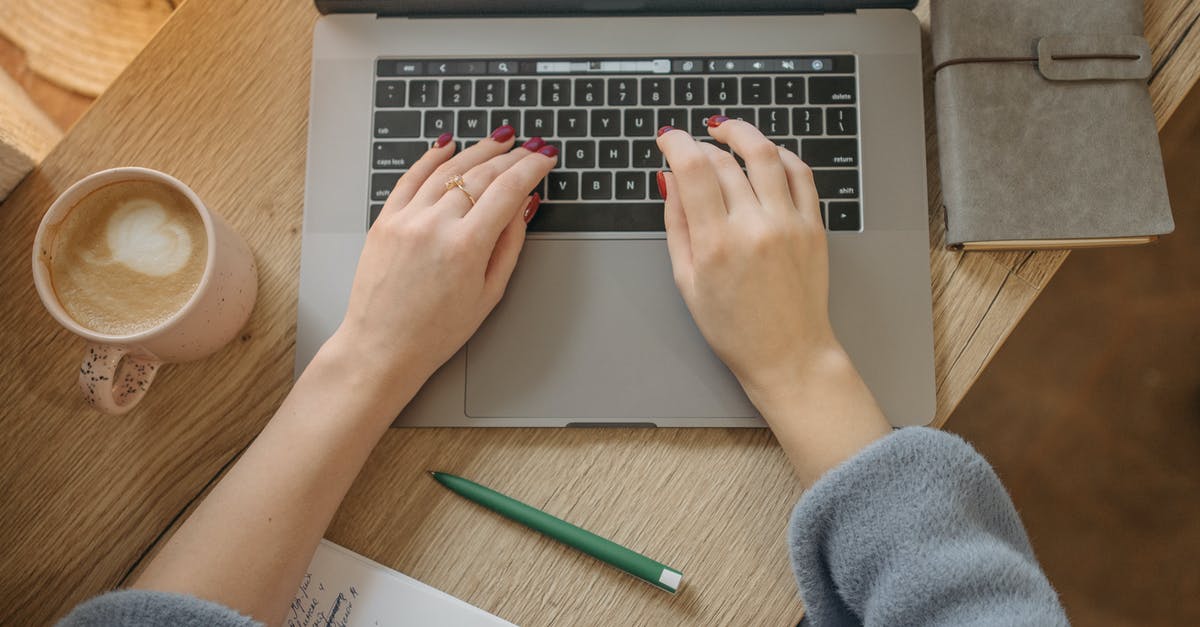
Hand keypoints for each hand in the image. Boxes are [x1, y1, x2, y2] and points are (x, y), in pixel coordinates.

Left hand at [331, 128, 557, 398]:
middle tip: (528, 147)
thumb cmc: (437, 332)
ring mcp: (407, 218)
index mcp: (467, 246)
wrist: (382, 347)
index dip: (531, 168)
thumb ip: (509, 244)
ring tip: (498, 141)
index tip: (545, 157)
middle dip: (510, 157)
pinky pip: (411, 177)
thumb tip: (523, 205)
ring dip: (477, 150)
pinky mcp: (385, 220)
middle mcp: (435, 224)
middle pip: (481, 174)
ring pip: (447, 168)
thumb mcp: (489, 293)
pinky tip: (448, 145)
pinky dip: (431, 157)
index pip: (508, 190)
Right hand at [656, 119, 838, 399]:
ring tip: (726, 131)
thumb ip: (677, 223)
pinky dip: (779, 154)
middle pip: (726, 160)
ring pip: (766, 154)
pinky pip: (800, 173)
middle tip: (692, 145)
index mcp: (716, 244)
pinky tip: (764, 154)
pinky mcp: (813, 226)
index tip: (668, 138)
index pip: (694, 169)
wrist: (788, 354)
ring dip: (742, 133)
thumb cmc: (733, 328)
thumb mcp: (687, 280)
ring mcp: (789, 224)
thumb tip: (670, 178)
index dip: (676, 143)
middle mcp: (754, 228)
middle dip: (703, 143)